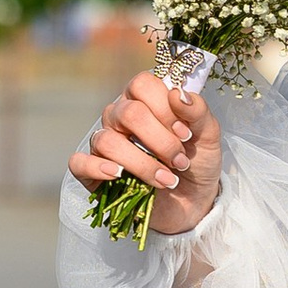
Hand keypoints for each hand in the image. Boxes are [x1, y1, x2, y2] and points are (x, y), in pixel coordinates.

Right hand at [67, 69, 222, 235]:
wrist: (192, 202)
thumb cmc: (196, 162)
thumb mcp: (208, 137)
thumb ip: (198, 112)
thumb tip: (178, 94)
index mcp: (145, 100)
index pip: (142, 85)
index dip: (164, 108)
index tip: (186, 134)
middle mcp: (120, 116)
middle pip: (128, 113)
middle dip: (160, 141)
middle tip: (181, 162)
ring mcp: (105, 142)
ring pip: (108, 141)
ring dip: (142, 164)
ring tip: (167, 180)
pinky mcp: (94, 172)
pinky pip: (79, 163)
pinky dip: (96, 168)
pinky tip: (118, 175)